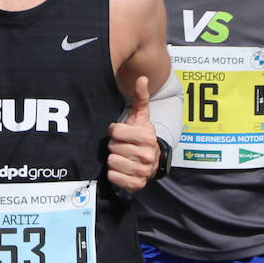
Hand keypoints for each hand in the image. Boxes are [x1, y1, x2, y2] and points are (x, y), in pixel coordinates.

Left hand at [106, 76, 159, 192]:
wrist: (151, 161)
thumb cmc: (141, 137)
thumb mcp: (141, 117)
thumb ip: (140, 98)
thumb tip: (142, 78)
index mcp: (147, 137)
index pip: (115, 132)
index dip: (115, 131)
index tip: (121, 133)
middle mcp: (147, 155)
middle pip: (112, 147)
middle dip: (114, 146)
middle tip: (123, 147)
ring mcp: (142, 171)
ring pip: (111, 162)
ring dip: (114, 160)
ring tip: (123, 157)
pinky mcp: (136, 184)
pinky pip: (113, 177)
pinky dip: (114, 174)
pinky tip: (121, 170)